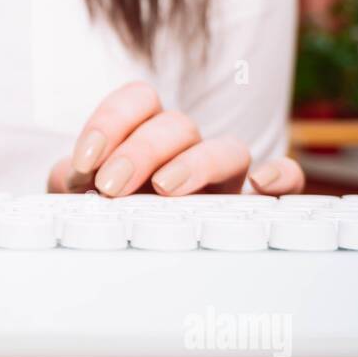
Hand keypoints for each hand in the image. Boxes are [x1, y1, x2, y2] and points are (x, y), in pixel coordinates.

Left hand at [46, 82, 303, 196]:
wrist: (117, 256)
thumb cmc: (99, 220)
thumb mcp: (72, 197)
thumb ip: (70, 178)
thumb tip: (75, 178)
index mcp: (143, 131)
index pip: (139, 100)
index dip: (111, 122)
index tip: (86, 162)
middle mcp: (184, 148)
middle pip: (177, 125)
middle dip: (141, 151)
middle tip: (111, 187)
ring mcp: (221, 176)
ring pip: (227, 148)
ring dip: (196, 164)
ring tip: (165, 190)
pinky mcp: (250, 208)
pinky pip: (286, 179)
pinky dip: (282, 175)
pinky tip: (261, 187)